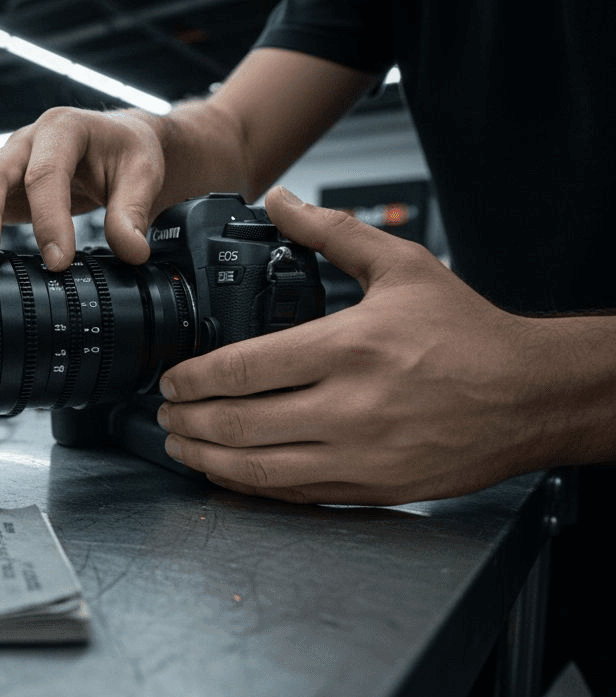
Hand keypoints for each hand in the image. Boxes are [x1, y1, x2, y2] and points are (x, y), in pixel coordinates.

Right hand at [0, 107, 162, 270]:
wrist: (119, 144)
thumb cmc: (127, 153)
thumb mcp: (142, 175)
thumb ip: (133, 212)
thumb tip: (132, 250)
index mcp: (61, 129)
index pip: (47, 174)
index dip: (50, 219)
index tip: (58, 261)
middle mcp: (26, 142)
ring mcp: (8, 164)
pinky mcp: (1, 188)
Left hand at [157, 186, 555, 504]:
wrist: (531, 396)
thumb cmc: (469, 334)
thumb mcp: (403, 267)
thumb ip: (333, 234)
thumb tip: (281, 202)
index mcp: (350, 348)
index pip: (246, 368)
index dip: (195, 379)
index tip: (173, 380)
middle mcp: (351, 406)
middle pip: (240, 423)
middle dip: (188, 422)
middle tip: (166, 414)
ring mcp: (360, 454)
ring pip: (259, 468)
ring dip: (207, 461)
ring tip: (180, 447)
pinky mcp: (373, 487)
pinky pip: (296, 494)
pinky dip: (252, 488)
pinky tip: (229, 475)